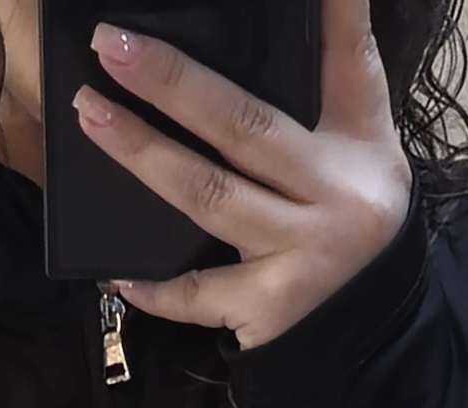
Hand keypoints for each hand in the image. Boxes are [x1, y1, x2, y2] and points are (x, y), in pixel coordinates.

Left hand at [78, 0, 410, 354]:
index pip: (346, 62)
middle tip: (112, 45)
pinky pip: (198, 295)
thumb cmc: (352, 206)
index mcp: (355, 142)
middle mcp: (328, 197)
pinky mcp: (267, 311)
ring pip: (208, 198)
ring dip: (143, 154)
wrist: (375, 317)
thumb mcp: (362, 134)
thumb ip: (339, 61)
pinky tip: (116, 270)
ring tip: (92, 114)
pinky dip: (155, 288)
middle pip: (243, 128)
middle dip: (173, 83)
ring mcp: (296, 257)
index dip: (333, 14)